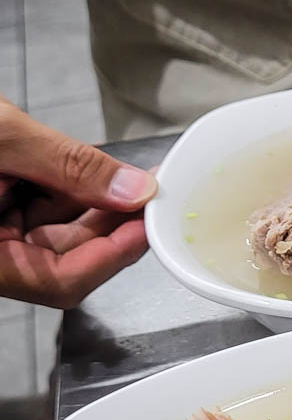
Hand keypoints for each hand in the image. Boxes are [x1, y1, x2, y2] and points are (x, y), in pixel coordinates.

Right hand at [0, 98, 157, 308]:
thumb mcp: (3, 138)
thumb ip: (71, 166)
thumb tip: (132, 189)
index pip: (61, 281)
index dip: (112, 256)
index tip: (148, 224)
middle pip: (64, 257)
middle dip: (111, 225)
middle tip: (150, 193)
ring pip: (54, 231)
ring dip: (94, 206)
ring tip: (129, 177)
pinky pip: (35, 208)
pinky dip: (66, 190)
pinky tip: (94, 171)